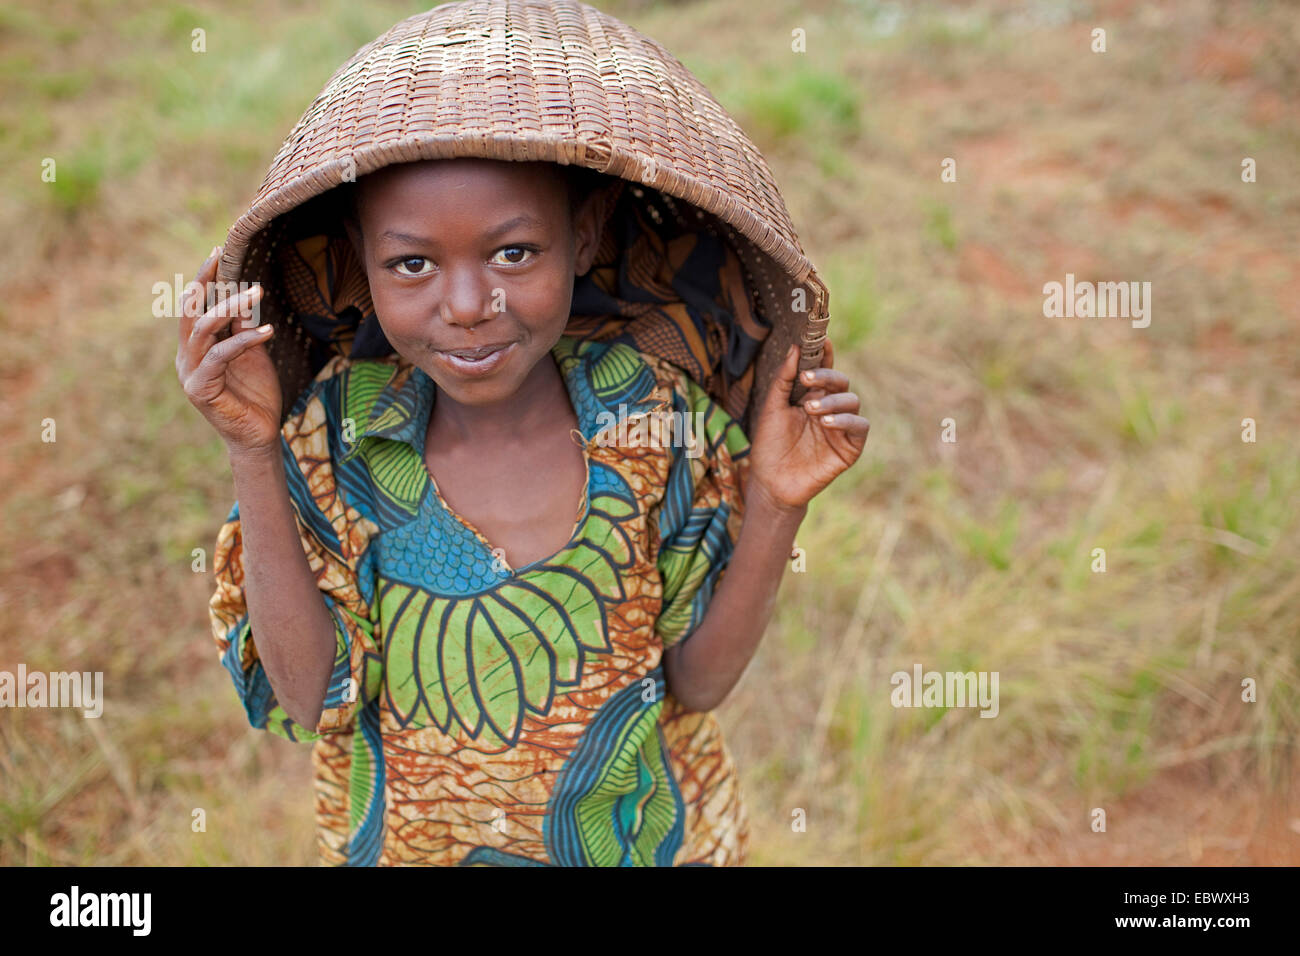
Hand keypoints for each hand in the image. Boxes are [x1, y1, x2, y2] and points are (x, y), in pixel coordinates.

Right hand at [175, 246, 281, 458]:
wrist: (259, 435)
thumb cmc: (256, 395)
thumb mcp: (252, 353)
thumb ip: (243, 327)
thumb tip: (244, 295)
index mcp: (196, 347)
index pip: (195, 306)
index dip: (204, 279)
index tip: (218, 251)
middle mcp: (186, 357)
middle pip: (190, 311)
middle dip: (204, 282)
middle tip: (220, 257)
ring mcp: (190, 373)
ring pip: (204, 330)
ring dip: (230, 307)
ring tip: (256, 292)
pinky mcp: (200, 389)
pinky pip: (220, 356)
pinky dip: (243, 341)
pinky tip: (267, 331)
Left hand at [747, 339, 867, 510]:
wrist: (771, 483)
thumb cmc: (769, 445)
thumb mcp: (772, 408)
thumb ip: (784, 379)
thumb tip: (795, 348)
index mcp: (811, 396)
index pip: (823, 370)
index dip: (825, 354)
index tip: (822, 340)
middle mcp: (829, 408)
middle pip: (840, 381)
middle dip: (826, 377)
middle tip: (807, 381)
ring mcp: (841, 427)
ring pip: (852, 401)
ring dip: (834, 400)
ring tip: (812, 410)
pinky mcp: (850, 447)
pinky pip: (860, 426)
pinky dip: (846, 420)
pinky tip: (827, 423)